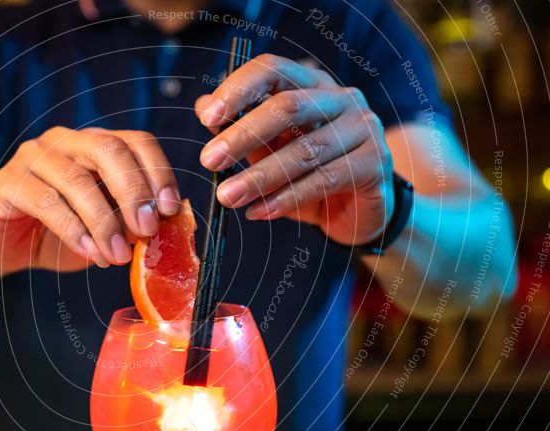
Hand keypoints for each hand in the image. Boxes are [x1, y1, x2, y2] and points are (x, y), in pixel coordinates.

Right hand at [0, 126, 179, 271]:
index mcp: (96, 145)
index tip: (170, 209)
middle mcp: (66, 142)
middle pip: (109, 150)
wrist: (4, 249)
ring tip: (117, 255)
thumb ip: (134, 222)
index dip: (158, 172)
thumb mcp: (107, 229)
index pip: (136, 141)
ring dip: (104, 221)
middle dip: (134, 192)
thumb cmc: (61, 235)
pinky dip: (74, 230)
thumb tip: (172, 221)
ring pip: (77, 179)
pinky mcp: (8, 183)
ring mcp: (33, 158)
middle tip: (147, 230)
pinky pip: (46, 202)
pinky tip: (89, 252)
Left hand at [195, 54, 393, 245]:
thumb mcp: (270, 149)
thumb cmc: (308, 174)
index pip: (273, 70)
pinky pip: (324, 180)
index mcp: (311, 85)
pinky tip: (258, 211)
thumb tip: (203, 106)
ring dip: (259, 176)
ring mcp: (363, 128)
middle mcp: (341, 98)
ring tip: (227, 196)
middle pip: (288, 107)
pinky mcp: (374, 163)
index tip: (207, 119)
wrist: (356, 209)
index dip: (239, 89)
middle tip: (209, 161)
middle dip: (243, 135)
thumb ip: (241, 129)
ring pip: (305, 151)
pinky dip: (285, 199)